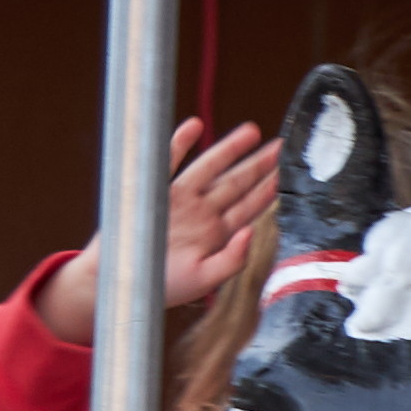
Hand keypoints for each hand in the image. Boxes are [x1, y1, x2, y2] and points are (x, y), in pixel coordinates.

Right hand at [33, 118, 282, 349]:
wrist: (121, 282)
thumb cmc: (163, 285)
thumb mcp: (205, 281)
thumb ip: (232, 260)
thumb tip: (251, 232)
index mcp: (217, 232)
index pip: (250, 205)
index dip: (270, 188)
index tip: (289, 171)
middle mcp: (201, 211)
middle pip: (236, 182)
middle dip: (258, 164)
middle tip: (281, 145)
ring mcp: (178, 199)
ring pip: (209, 168)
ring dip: (229, 149)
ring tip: (251, 131)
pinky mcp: (153, 191)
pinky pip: (168, 162)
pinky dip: (179, 143)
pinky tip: (194, 125)